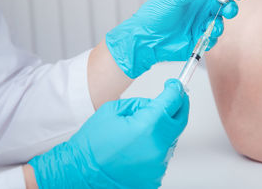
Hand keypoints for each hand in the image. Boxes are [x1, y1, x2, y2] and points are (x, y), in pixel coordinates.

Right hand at [28, 79, 188, 188]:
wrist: (81, 173)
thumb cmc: (92, 144)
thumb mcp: (113, 110)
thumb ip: (140, 104)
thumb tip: (156, 103)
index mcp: (147, 126)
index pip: (172, 101)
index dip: (175, 90)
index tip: (175, 86)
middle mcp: (157, 146)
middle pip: (180, 120)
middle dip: (179, 106)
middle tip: (176, 98)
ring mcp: (158, 163)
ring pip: (170, 138)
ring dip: (163, 129)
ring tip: (141, 131)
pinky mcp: (156, 175)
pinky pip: (162, 154)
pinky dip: (155, 147)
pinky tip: (138, 147)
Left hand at [106, 0, 246, 77]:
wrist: (145, 39)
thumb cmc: (155, 14)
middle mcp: (200, 8)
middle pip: (224, 4)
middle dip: (230, 6)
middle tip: (228, 9)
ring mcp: (200, 24)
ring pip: (220, 22)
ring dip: (220, 23)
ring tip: (213, 25)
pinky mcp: (199, 40)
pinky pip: (213, 38)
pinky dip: (213, 37)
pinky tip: (205, 36)